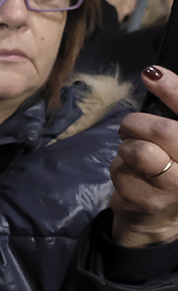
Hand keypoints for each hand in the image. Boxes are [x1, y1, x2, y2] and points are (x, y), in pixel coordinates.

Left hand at [110, 65, 177, 246]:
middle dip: (137, 124)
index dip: (174, 88)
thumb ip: (171, 109)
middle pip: (164, 132)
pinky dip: (118, 170)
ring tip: (133, 155)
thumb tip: (152, 72)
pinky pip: (121, 173)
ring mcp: (176, 188)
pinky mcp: (150, 203)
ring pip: (139, 152)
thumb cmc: (170, 168)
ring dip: (126, 149)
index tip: (150, 73)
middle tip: (128, 127)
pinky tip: (130, 178)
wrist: (161, 217)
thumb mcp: (173, 139)